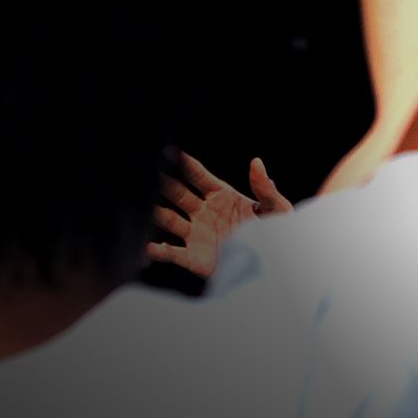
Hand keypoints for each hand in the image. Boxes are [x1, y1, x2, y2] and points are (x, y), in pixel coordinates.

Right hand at [147, 150, 293, 277]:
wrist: (275, 266)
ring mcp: (197, 234)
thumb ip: (265, 188)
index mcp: (223, 197)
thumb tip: (256, 162)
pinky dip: (157, 250)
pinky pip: (171, 253)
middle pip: (177, 193)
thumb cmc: (279, 235)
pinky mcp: (194, 257)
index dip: (184, 164)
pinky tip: (147, 247)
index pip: (198, 176)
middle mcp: (204, 212)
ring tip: (138, 204)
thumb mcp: (277, 209)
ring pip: (168, 219)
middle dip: (161, 182)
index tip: (169, 151)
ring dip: (153, 212)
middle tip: (145, 170)